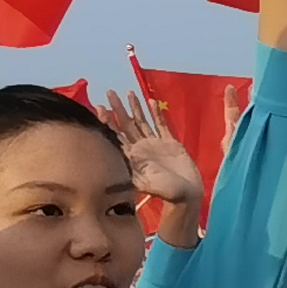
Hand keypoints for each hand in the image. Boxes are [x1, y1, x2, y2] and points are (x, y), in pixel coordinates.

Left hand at [96, 93, 204, 209]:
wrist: (187, 195)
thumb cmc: (165, 191)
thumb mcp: (144, 183)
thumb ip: (129, 171)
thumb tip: (113, 159)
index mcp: (132, 155)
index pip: (116, 134)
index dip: (108, 121)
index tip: (100, 107)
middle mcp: (141, 147)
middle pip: (126, 124)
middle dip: (118, 109)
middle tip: (109, 93)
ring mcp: (155, 144)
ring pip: (143, 121)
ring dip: (136, 108)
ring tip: (129, 93)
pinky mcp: (171, 142)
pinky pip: (162, 125)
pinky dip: (157, 114)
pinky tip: (152, 102)